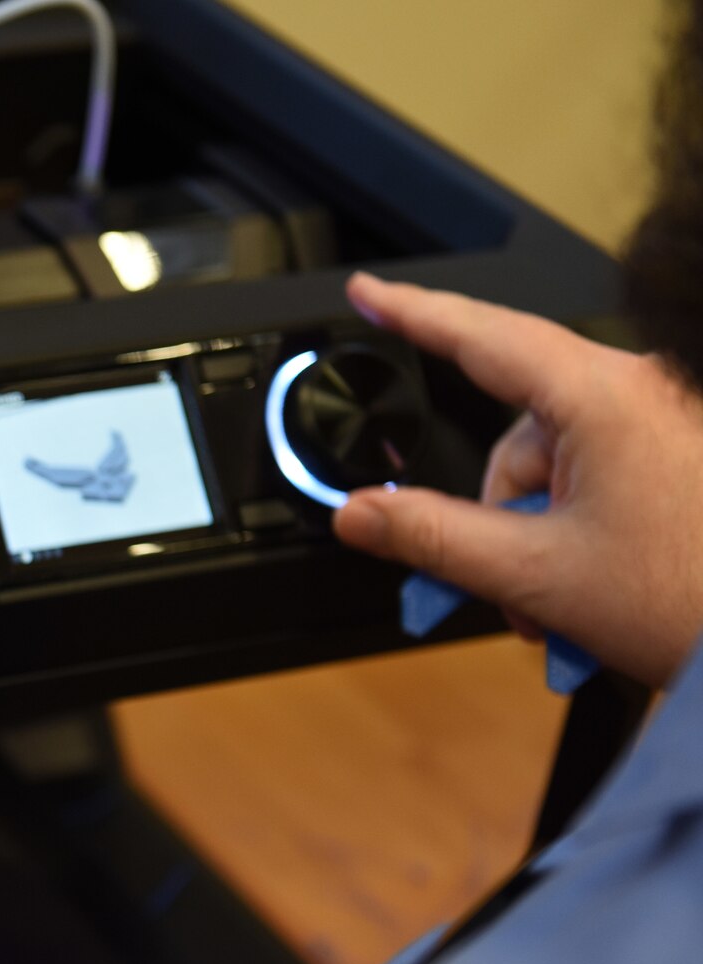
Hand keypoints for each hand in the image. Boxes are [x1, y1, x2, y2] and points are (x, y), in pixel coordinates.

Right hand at [334, 273, 702, 688]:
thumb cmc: (694, 599)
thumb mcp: (537, 573)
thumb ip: (431, 537)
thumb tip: (360, 514)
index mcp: (607, 398)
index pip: (483, 336)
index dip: (413, 312)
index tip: (369, 293)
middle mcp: (646, 392)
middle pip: (519, 437)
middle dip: (502, 518)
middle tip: (512, 589)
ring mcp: (673, 420)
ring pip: (561, 466)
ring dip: (544, 538)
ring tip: (567, 604)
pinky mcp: (687, 451)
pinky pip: (606, 475)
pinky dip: (585, 530)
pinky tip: (597, 583)